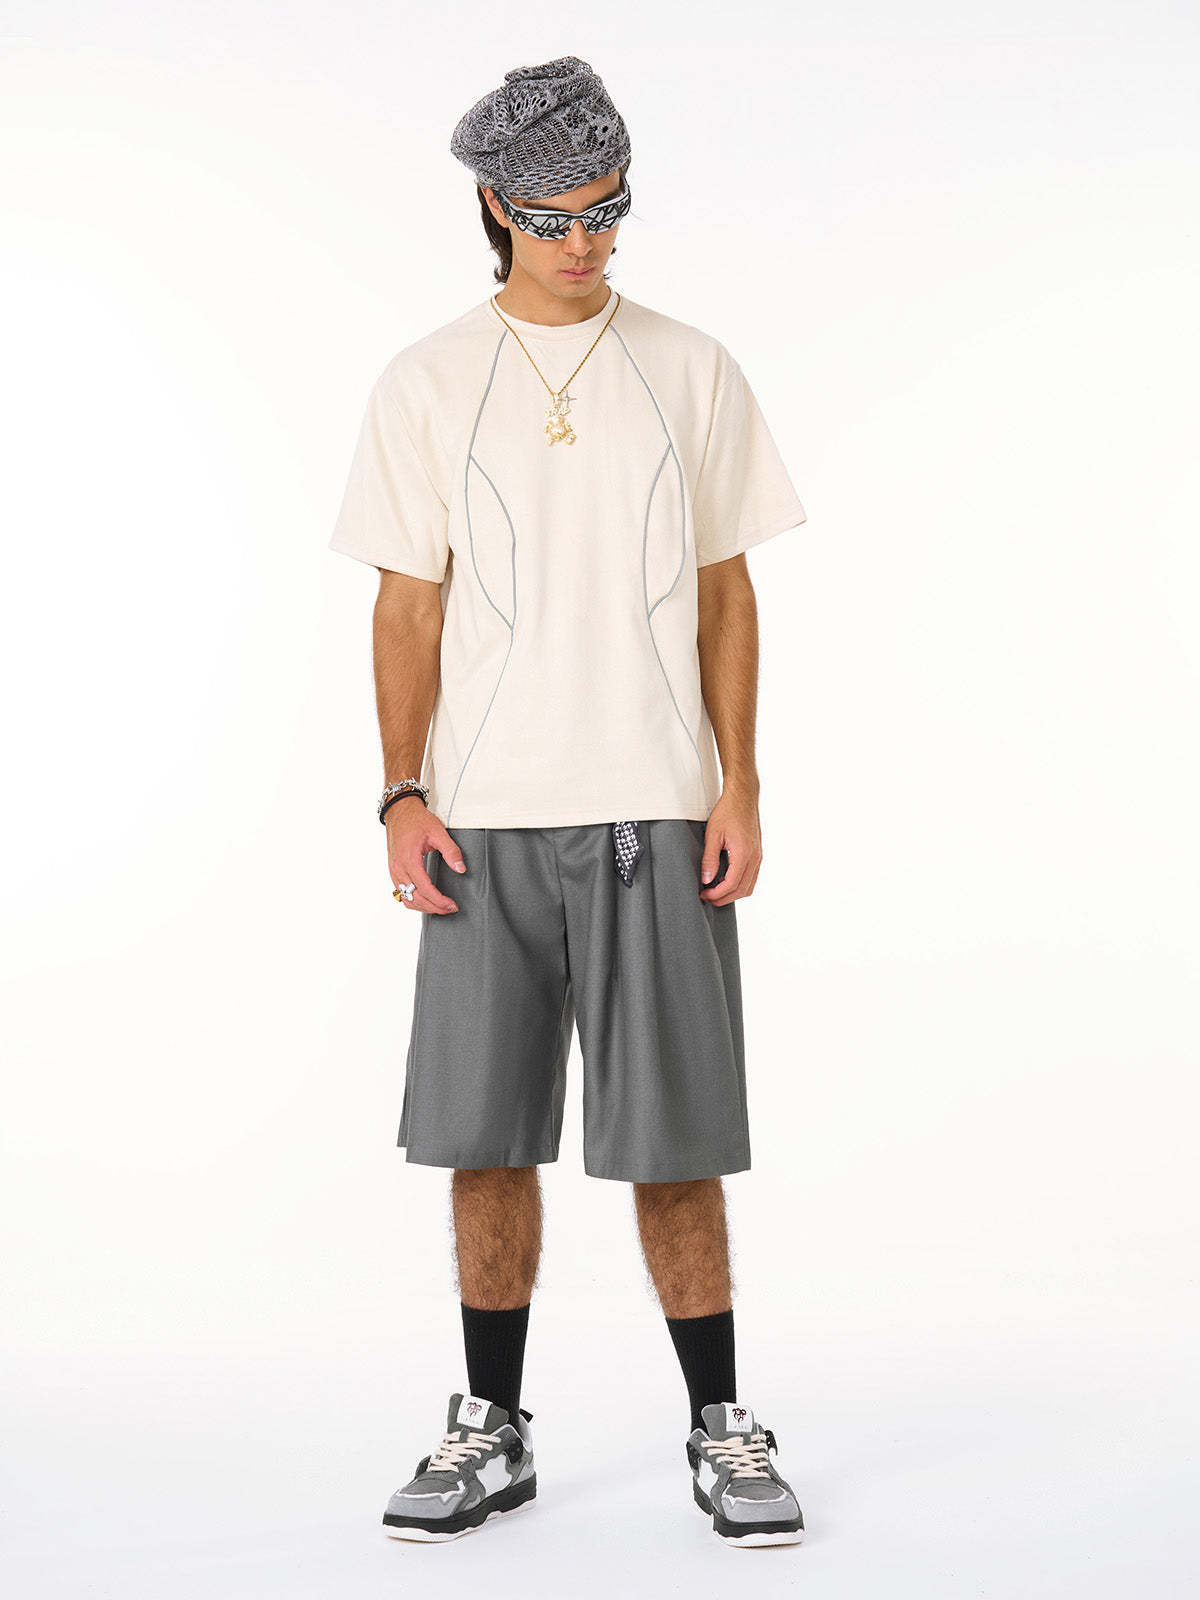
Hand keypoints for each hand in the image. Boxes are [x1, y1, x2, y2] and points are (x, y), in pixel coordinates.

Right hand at [386, 801, 465, 913]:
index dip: (439, 901)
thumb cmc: (416, 820)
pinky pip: (401, 893)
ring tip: (439, 907)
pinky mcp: (393, 870)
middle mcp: (398, 868)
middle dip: (434, 907)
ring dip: (423, 907)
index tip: (451, 905)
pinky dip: (413, 900)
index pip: (424, 889)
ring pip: (406, 899)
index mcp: (409, 860)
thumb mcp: (438, 832)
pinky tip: (425, 900)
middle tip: (450, 908)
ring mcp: (394, 870)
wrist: (399, 811)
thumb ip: (451, 851)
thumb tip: (461, 869)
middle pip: (415, 898)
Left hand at [699, 788, 761, 906]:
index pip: (732, 884)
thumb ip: (709, 859)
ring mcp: (758, 856)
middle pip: (742, 890)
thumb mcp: (713, 835)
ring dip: (732, 893)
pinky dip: (739, 885)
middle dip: (724, 898)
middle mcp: (755, 857)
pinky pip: (751, 877)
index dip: (717, 894)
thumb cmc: (728, 812)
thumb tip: (706, 879)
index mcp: (744, 853)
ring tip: (715, 892)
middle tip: (707, 897)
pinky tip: (726, 882)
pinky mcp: (758, 854)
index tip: (704, 894)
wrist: (743, 798)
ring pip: (749, 886)